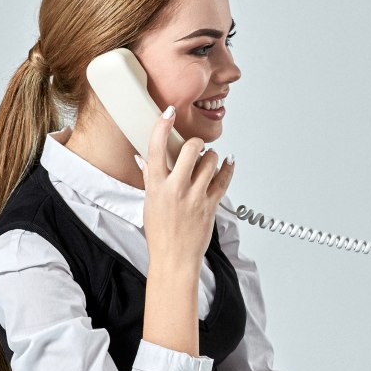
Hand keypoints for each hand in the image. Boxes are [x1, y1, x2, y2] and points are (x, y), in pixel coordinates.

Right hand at [137, 107, 234, 266]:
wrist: (174, 259)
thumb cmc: (160, 233)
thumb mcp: (148, 203)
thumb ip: (149, 178)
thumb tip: (143, 158)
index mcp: (155, 186)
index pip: (156, 148)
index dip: (162, 126)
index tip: (168, 112)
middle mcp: (176, 188)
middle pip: (191, 149)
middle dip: (196, 143)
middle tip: (196, 147)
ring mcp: (195, 197)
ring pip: (210, 161)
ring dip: (211, 157)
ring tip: (207, 162)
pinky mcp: (212, 205)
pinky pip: (224, 179)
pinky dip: (228, 167)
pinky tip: (228, 162)